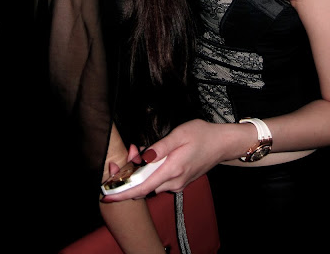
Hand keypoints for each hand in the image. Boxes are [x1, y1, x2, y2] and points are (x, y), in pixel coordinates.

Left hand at [101, 119, 226, 202]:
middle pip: (143, 187)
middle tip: (125, 156)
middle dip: (129, 176)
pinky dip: (149, 174)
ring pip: (151, 185)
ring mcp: (177, 184)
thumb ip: (160, 147)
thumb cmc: (202, 135)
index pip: (142, 188)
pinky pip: (159, 182)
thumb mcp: (180, 134)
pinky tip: (150, 159)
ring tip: (137, 151)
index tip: (107, 194)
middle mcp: (174, 182)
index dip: (123, 192)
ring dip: (139, 173)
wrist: (222, 144)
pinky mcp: (180, 182)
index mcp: (172, 170)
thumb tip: (143, 157)